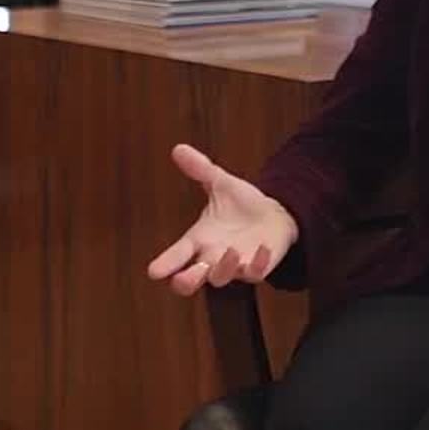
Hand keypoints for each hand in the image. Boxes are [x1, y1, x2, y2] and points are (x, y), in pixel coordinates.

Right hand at [147, 144, 299, 296]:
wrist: (275, 215)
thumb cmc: (242, 205)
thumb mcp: (220, 184)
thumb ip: (200, 169)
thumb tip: (178, 148)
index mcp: (199, 239)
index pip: (177, 254)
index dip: (166, 263)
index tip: (153, 271)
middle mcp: (212, 257)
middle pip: (191, 280)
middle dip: (186, 281)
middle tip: (181, 279)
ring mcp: (234, 265)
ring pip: (221, 278)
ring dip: (223, 269)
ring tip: (228, 251)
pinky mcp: (257, 267)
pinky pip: (255, 274)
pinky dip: (257, 264)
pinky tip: (261, 249)